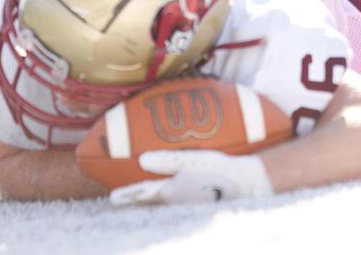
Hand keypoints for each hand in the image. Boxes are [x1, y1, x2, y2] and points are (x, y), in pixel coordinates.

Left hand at [110, 150, 272, 205]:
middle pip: (151, 200)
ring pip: (163, 201)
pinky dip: (166, 195)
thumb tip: (142, 159)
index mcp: (172, 192)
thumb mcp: (193, 162)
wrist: (248, 184)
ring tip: (139, 195)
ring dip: (150, 198)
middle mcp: (177, 199)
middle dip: (136, 198)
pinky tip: (171, 188)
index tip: (111, 198)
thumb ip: (168, 160)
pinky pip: (177, 197)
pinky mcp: (199, 198)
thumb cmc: (220, 170)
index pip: (144, 193)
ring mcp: (188, 201)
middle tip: (120, 198)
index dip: (127, 195)